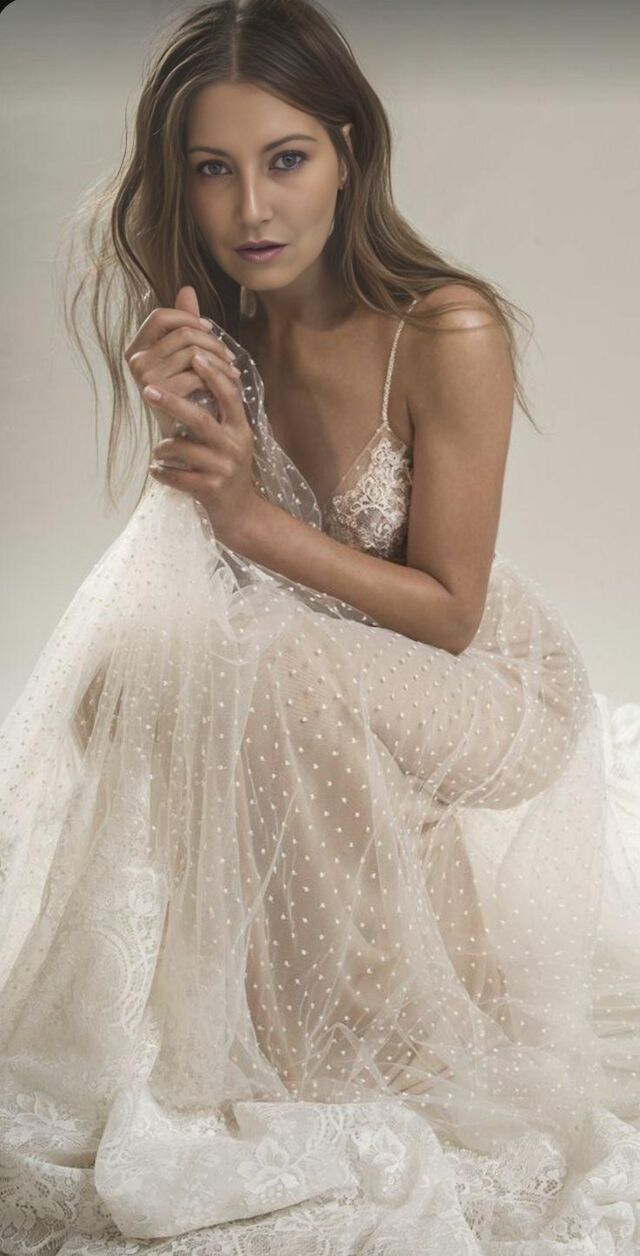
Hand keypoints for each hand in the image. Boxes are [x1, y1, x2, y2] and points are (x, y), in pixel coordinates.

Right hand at [124, 285, 240, 438]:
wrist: (186, 439)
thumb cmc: (185, 397)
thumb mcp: (183, 358)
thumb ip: (183, 324)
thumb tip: (187, 289)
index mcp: (136, 348)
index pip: (162, 315)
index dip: (190, 318)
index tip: (210, 331)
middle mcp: (135, 360)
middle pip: (184, 332)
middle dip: (214, 343)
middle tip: (231, 360)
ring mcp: (145, 376)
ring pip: (194, 351)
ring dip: (220, 362)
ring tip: (232, 374)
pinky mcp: (161, 392)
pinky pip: (196, 373)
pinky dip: (215, 380)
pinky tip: (222, 389)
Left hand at [146, 347, 260, 548]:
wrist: (241, 513)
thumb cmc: (227, 468)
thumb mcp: (231, 439)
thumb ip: (218, 413)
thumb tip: (195, 375)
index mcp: (240, 429)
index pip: (229, 395)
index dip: (213, 375)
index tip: (195, 355)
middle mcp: (235, 446)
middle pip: (200, 419)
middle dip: (172, 402)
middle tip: (147, 389)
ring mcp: (224, 469)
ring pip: (183, 449)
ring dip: (163, 448)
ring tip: (158, 451)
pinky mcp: (212, 490)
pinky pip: (178, 477)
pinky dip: (162, 473)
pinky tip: (155, 471)